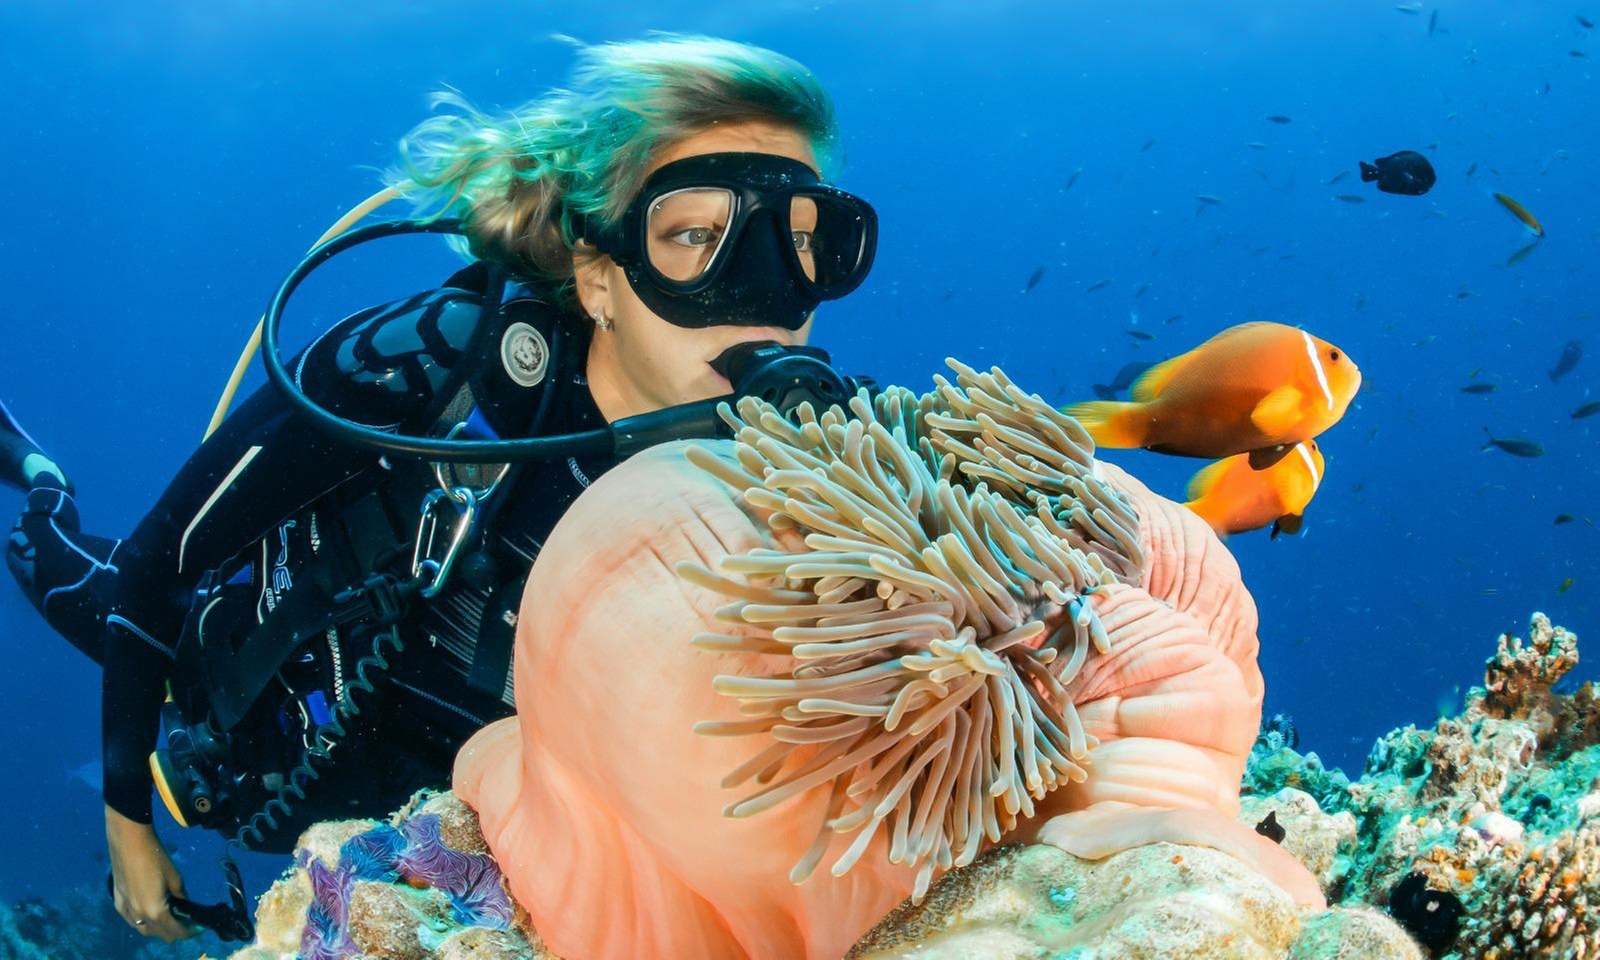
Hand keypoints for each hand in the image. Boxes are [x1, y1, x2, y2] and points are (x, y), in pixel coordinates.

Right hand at [105, 805, 196, 941]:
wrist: (129, 843)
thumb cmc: (156, 858)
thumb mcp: (175, 878)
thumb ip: (181, 897)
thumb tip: (185, 906)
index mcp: (156, 912)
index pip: (175, 931)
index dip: (189, 931)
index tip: (197, 927)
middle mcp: (139, 916)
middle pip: (159, 934)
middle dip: (174, 931)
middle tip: (185, 921)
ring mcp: (125, 910)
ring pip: (143, 929)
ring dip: (157, 928)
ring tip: (169, 918)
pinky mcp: (117, 902)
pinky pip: (131, 920)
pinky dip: (141, 921)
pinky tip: (148, 912)